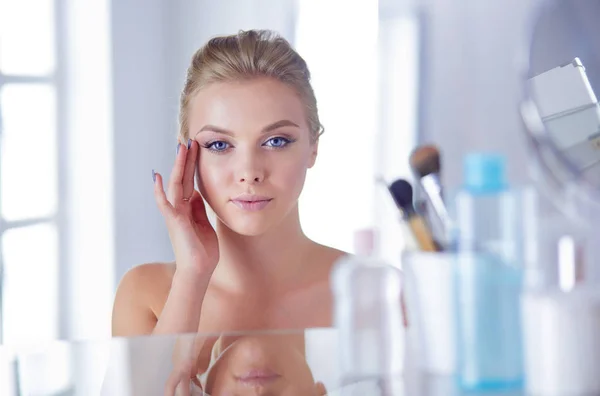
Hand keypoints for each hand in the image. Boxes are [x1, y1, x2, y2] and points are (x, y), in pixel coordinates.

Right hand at [153, 139, 218, 274]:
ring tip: (181, 148)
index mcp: (188, 209)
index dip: (192, 165)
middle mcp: (179, 209)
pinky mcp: (174, 222)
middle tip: (189, 139)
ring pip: (175, 185)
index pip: (190, 181)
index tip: (196, 148)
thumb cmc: (202, 251)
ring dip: (178, 166)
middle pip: (182, 178)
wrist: (199, 271)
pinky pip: (165, 203)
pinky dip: (160, 190)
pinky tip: (157, 176)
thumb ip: (199, 209)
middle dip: (186, 159)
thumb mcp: (205, 224)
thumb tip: (197, 193)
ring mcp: (175, 214)